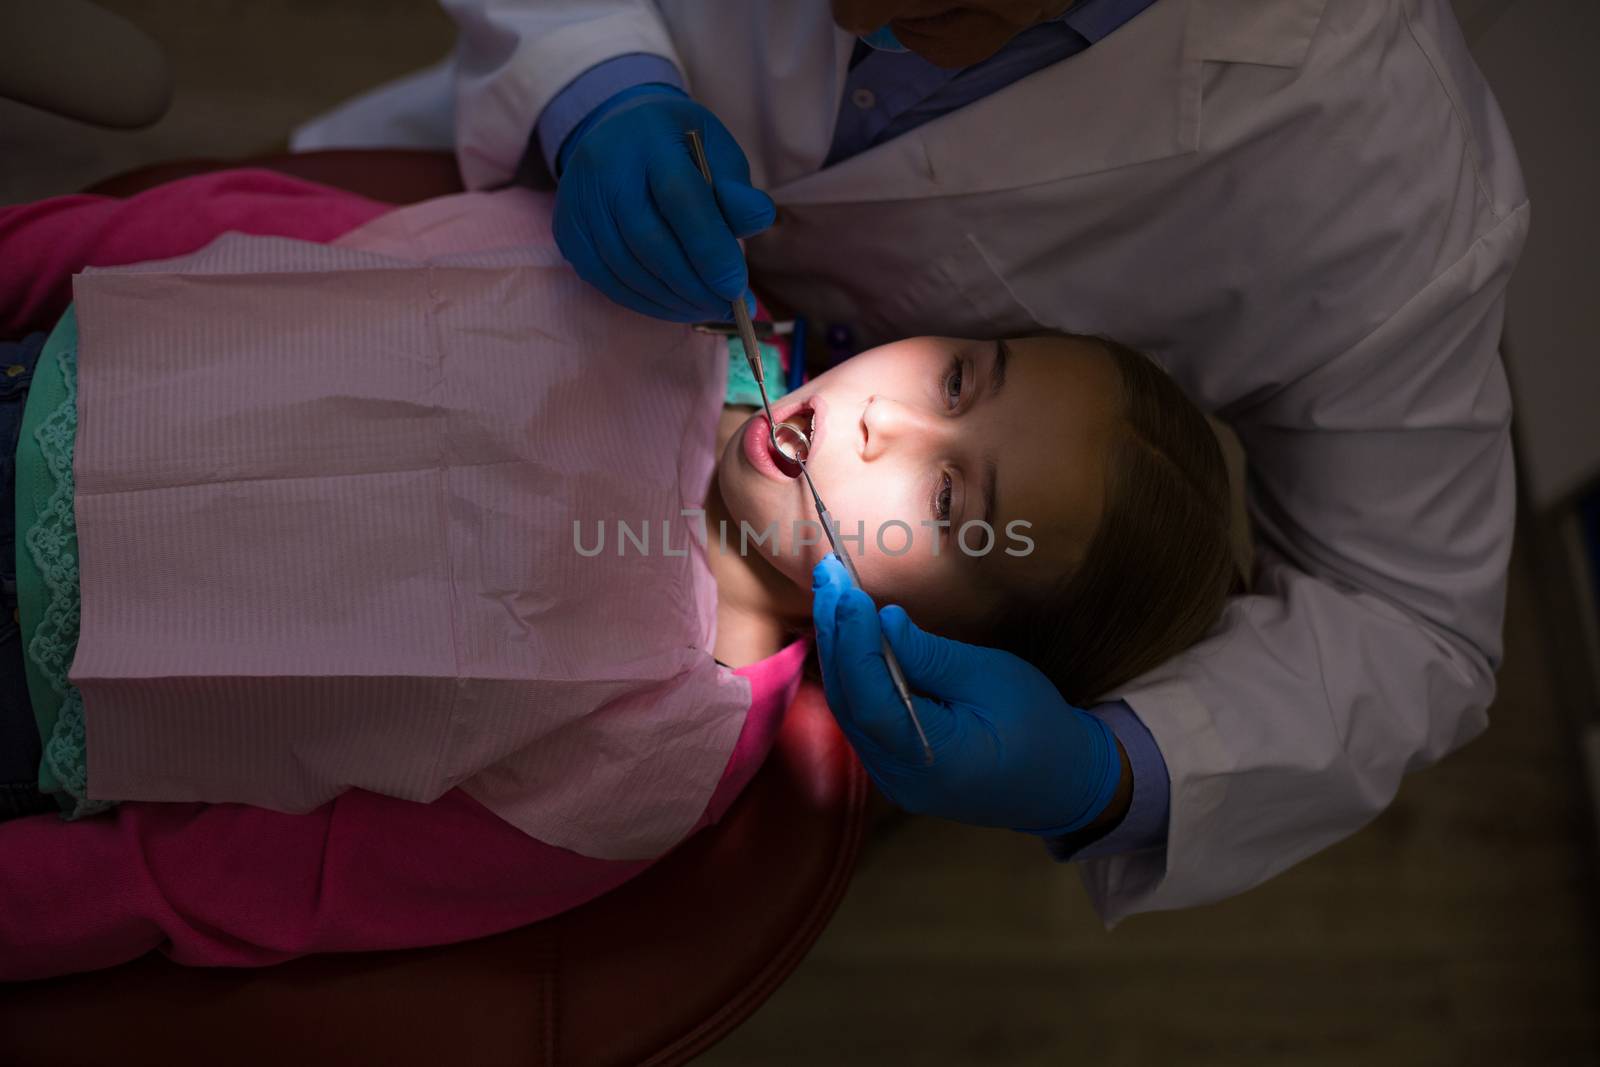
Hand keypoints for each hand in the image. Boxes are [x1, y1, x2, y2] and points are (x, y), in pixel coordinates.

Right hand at [553, 85, 775, 322]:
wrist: (619, 131)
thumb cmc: (680, 149)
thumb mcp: (717, 153)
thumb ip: (736, 189)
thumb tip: (758, 220)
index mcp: (650, 139)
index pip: (680, 199)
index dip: (709, 249)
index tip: (736, 288)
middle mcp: (604, 167)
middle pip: (650, 242)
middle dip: (694, 285)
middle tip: (728, 308)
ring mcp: (579, 202)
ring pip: (628, 268)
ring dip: (673, 300)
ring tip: (708, 309)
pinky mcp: (568, 233)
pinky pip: (609, 281)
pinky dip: (647, 302)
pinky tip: (676, 306)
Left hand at [811, 555, 1124, 834]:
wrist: (1063, 783)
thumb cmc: (1040, 727)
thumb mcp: (992, 679)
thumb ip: (932, 656)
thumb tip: (882, 622)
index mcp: (933, 760)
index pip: (871, 700)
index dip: (853, 643)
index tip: (847, 592)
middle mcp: (900, 778)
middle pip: (849, 702)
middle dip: (837, 635)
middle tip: (829, 577)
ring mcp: (893, 778)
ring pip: (849, 708)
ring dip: (839, 649)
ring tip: (832, 594)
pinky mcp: (895, 767)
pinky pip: (862, 716)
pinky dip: (853, 672)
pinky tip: (848, 634)